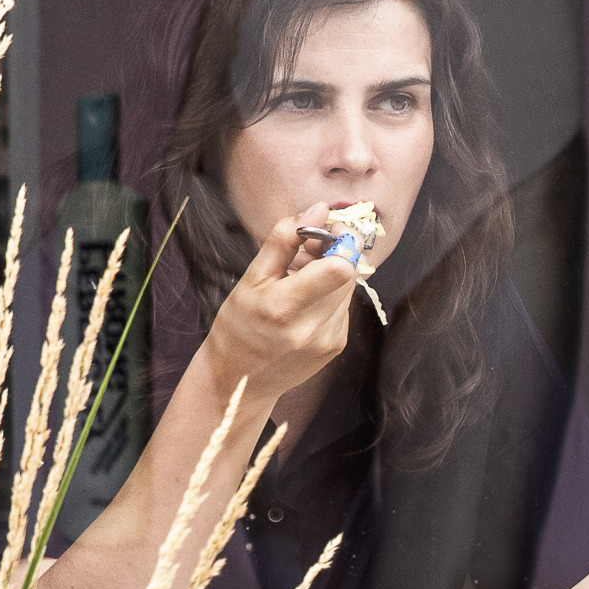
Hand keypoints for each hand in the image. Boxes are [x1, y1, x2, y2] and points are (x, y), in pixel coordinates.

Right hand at [202, 203, 372, 406]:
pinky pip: (344, 307)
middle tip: (305, 254)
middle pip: (347, 273)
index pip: (340, 269)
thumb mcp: (251, 277)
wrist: (239, 379)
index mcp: (285, 307)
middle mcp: (312, 328)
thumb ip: (285, 239)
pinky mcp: (337, 346)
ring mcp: (328, 340)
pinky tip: (304, 304)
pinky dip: (329, 297)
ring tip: (299, 282)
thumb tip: (318, 209)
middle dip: (333, 254)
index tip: (325, 232)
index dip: (340, 242)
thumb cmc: (239, 325)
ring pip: (348, 288)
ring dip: (331, 276)